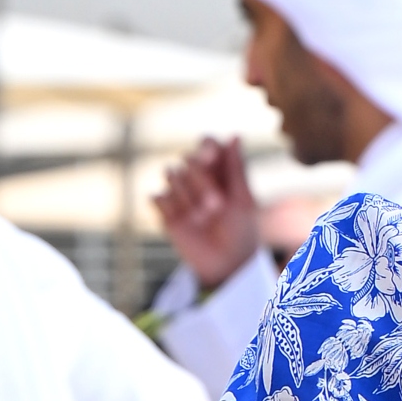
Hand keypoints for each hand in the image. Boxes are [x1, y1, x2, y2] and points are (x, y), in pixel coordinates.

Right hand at [153, 136, 262, 287]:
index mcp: (219, 170)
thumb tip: (234, 134)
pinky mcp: (165, 210)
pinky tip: (183, 219)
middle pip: (189, 159)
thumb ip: (236, 168)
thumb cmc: (242, 232)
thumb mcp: (243, 200)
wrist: (226, 265)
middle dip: (202, 182)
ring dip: (187, 196)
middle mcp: (197, 176)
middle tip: (216, 207)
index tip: (210, 158)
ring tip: (202, 218)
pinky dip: (170, 206)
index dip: (206, 148)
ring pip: (171, 174)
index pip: (206, 144)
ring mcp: (179, 192)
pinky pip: (158, 196)